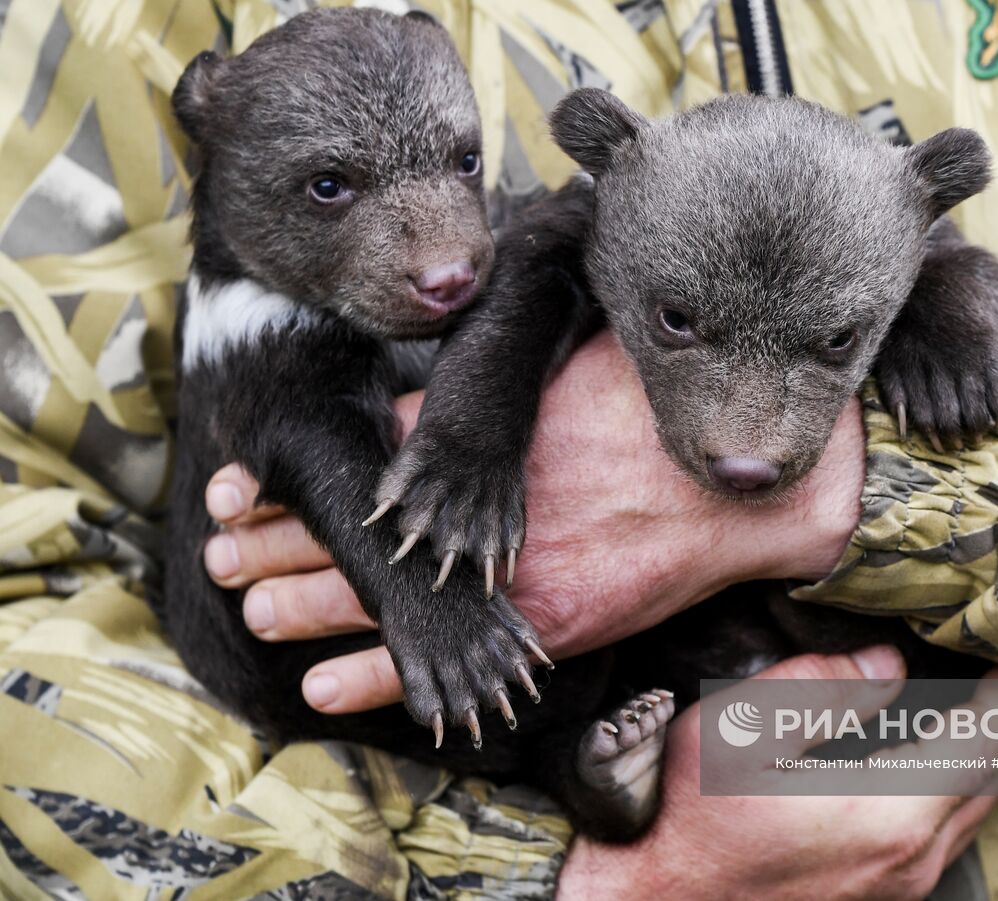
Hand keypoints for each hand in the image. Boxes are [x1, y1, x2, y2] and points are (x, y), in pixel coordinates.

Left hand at [202, 332, 865, 711]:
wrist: (729, 482)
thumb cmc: (648, 414)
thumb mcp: (563, 370)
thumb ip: (489, 375)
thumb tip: (428, 361)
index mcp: (478, 441)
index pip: (360, 461)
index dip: (293, 479)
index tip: (232, 487)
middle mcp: (477, 509)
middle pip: (354, 528)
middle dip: (280, 540)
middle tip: (220, 549)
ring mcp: (504, 569)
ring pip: (382, 592)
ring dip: (306, 602)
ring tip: (250, 606)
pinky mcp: (544, 619)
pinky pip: (447, 651)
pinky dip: (378, 671)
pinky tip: (323, 684)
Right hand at [558, 647, 997, 899]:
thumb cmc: (690, 820)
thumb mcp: (740, 729)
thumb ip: (821, 686)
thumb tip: (888, 663)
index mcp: (890, 816)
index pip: (989, 739)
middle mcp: (911, 862)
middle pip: (996, 777)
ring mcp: (898, 888)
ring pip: (973, 810)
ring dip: (983, 750)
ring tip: (971, 693)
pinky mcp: (880, 898)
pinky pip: (944, 833)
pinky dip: (954, 782)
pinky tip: (926, 750)